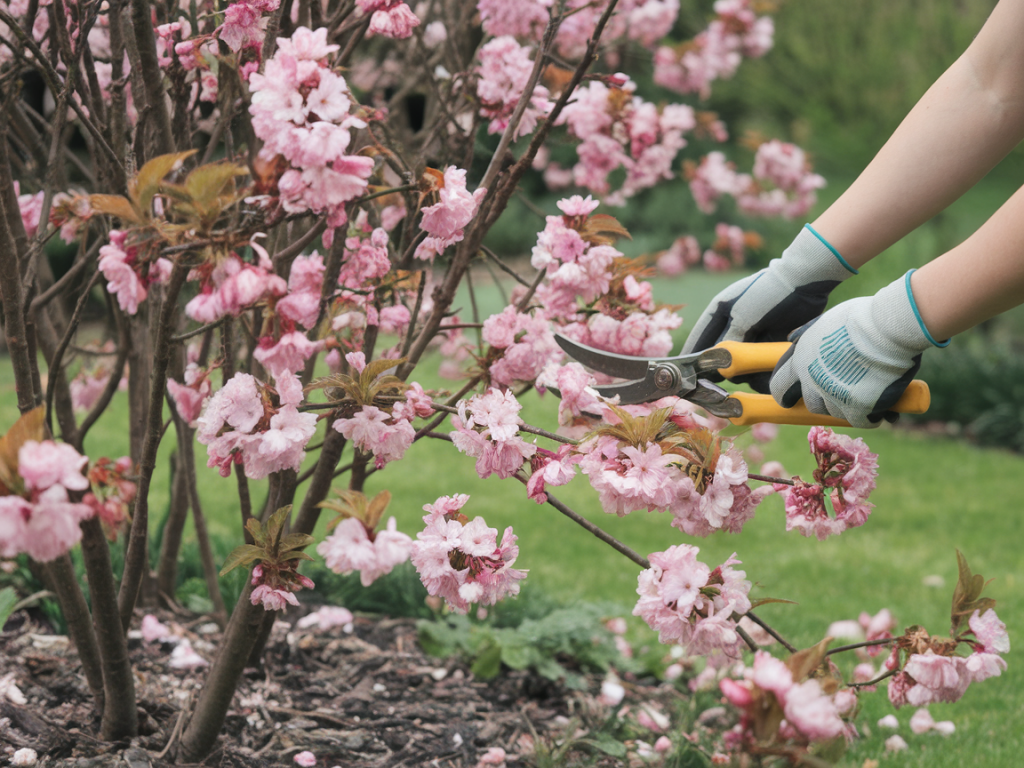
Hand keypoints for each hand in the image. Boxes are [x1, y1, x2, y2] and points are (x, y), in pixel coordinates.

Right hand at [682, 225, 856, 391]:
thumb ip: (727, 342)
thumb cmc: (767, 294)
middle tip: (718, 387)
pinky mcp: (770, 345)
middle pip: (719, 356)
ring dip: (745, 373)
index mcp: (719, 312)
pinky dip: (762, 373)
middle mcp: (733, 326)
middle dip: (720, 370)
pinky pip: (761, 366)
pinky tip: (768, 376)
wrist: (805, 284)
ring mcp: (753, 336)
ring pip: (741, 365)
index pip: (699, 340)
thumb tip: (716, 366)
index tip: (687, 377)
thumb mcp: (742, 316)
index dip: (692, 358)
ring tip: (753, 376)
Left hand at [769, 271, 946, 427]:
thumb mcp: (825, 321)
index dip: (787, 394)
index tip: (790, 399)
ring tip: (869, 389)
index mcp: (801, 360)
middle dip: (826, 400)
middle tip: (846, 390)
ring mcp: (834, 396)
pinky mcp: (857, 408)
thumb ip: (808, 334)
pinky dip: (872, 415)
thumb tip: (790, 339)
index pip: (780, 387)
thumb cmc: (862, 318)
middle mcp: (812, 381)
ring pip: (837, 412)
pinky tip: (883, 405)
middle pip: (812, 404)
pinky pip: (862, 421)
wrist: (890, 326)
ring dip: (850, 406)